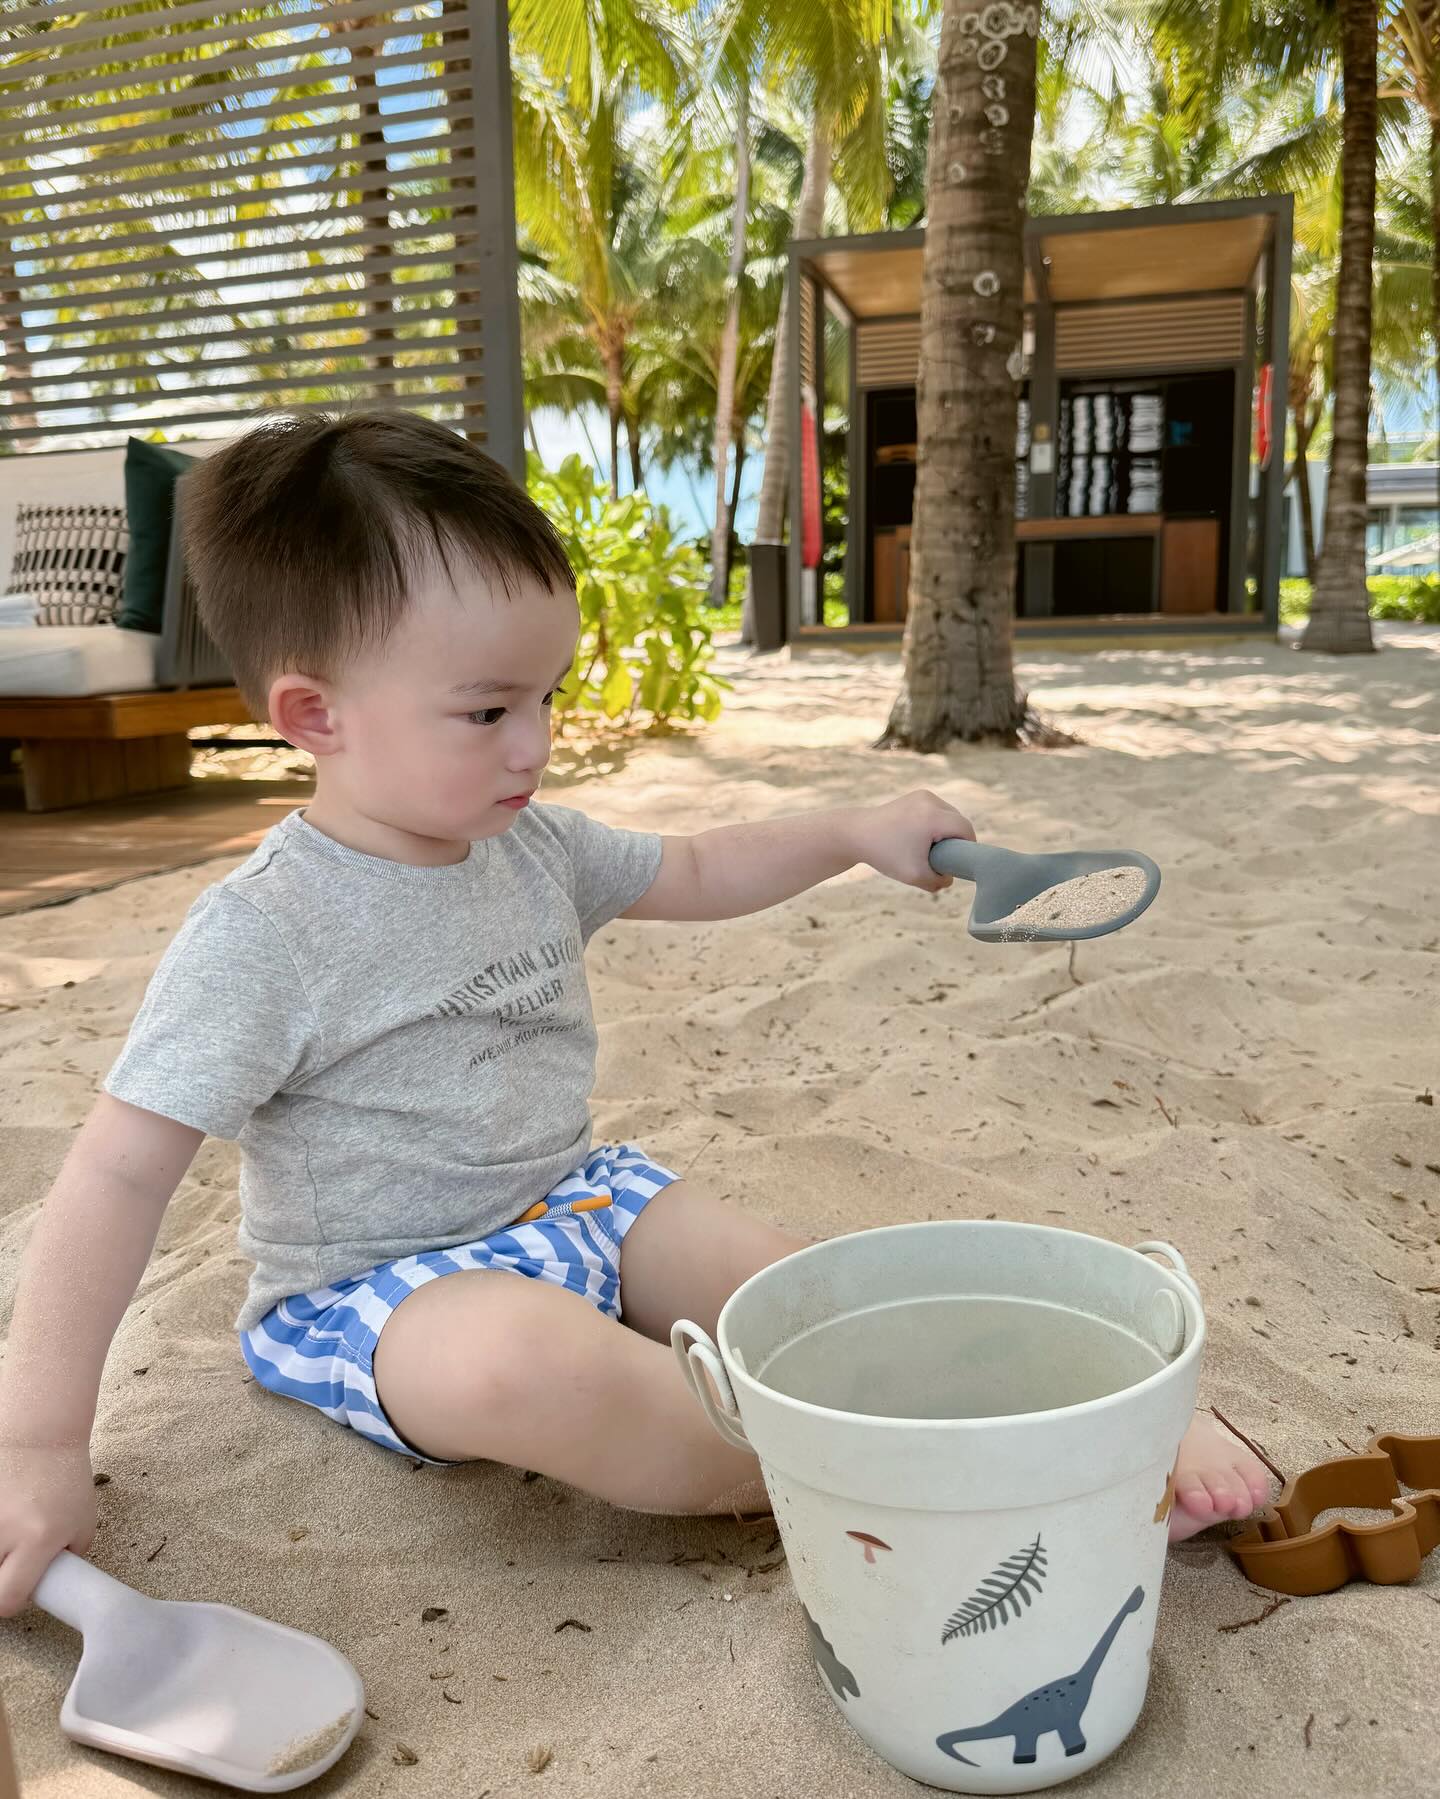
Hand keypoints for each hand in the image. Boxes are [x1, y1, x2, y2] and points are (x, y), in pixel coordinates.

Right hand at [0, 1440, 96, 1616]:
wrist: (38, 1434)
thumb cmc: (64, 1479)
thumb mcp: (81, 1524)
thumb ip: (65, 1561)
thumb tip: (44, 1587)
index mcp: (37, 1540)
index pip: (7, 1599)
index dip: (11, 1602)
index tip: (16, 1593)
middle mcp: (4, 1532)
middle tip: (11, 1564)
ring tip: (10, 1529)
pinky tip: (3, 1516)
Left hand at [850, 790, 974, 891]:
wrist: (856, 834)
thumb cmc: (884, 854)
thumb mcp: (914, 875)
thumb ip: (938, 882)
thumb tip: (950, 878)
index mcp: (933, 817)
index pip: (966, 830)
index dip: (968, 848)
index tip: (960, 863)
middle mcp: (930, 801)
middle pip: (959, 821)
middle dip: (956, 841)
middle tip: (943, 858)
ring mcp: (923, 796)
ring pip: (949, 815)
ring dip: (946, 831)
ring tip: (931, 848)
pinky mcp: (916, 796)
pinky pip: (938, 811)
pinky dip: (936, 823)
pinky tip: (924, 837)